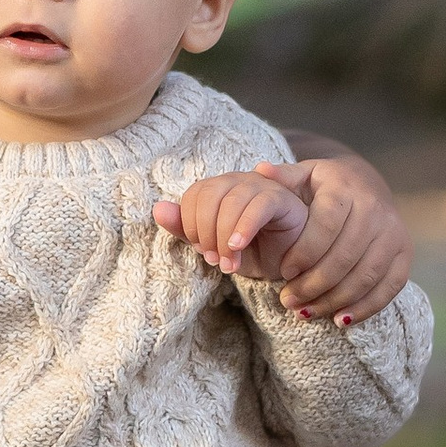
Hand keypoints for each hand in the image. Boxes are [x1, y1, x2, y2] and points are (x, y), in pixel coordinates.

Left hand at [151, 164, 310, 282]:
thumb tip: (158, 209)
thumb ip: (186, 230)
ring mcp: (261, 186)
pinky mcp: (282, 198)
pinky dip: (244, 227)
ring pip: (232, 200)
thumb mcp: (213, 246)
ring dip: (224, 236)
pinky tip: (238, 247)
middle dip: (206, 231)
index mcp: (219, 188)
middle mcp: (238, 181)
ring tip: (229, 262)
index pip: (194, 194)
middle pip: (209, 194)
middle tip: (214, 260)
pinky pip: (259, 204)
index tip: (201, 251)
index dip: (191, 224)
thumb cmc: (251, 252)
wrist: (287, 265)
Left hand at [260, 148, 412, 323]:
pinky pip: (389, 287)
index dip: (304, 251)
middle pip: (345, 256)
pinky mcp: (404, 253)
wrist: (366, 185)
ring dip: (334, 299)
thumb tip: (260, 170)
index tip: (283, 270)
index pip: (326, 225)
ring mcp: (394, 232)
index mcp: (346, 189)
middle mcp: (376, 209)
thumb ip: (282, 177)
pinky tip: (339, 319)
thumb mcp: (303, 175)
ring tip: (305, 312)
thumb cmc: (324, 186)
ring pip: (366, 275)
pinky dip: (365, 307)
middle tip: (288, 300)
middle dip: (314, 284)